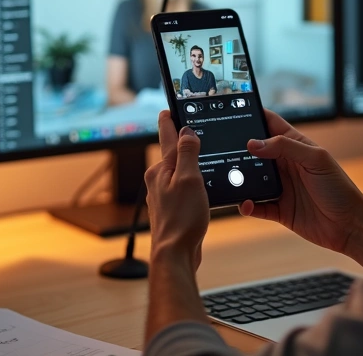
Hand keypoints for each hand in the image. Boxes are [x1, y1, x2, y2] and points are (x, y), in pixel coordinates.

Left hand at [145, 111, 209, 267]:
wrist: (175, 254)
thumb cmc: (181, 220)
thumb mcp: (189, 179)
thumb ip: (188, 154)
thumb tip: (186, 132)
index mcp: (160, 170)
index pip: (167, 137)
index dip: (171, 121)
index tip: (169, 109)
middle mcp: (158, 181)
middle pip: (173, 154)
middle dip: (183, 144)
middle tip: (194, 130)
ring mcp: (164, 195)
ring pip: (179, 173)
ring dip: (190, 166)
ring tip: (204, 160)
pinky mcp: (172, 209)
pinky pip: (183, 189)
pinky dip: (193, 184)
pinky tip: (203, 190)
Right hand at [240, 110, 362, 255]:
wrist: (349, 225)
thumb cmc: (339, 187)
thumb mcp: (315, 159)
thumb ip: (285, 147)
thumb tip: (254, 143)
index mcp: (295, 147)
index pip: (270, 124)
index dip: (254, 115)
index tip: (234, 108)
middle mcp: (285, 165)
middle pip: (254, 152)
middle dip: (238, 148)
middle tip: (221, 147)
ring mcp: (280, 187)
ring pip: (251, 179)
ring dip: (240, 179)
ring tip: (230, 177)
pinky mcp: (278, 209)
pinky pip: (256, 206)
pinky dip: (247, 205)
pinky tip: (245, 204)